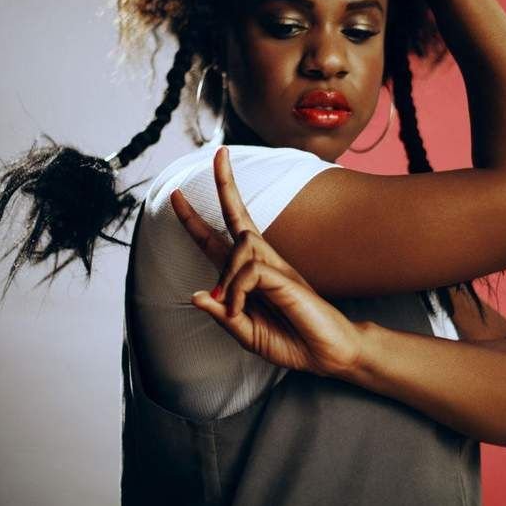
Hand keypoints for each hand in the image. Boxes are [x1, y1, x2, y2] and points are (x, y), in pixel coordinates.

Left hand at [170, 146, 363, 377]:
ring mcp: (276, 266)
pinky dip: (237, 291)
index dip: (195, 220)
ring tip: (234, 310)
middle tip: (219, 152)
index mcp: (250, 274)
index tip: (177, 194)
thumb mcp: (247, 333)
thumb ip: (222, 315)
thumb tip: (195, 295)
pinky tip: (240, 308)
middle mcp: (263, 262)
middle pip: (237, 216)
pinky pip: (250, 271)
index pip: (219, 239)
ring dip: (227, 280)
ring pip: (238, 247)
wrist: (328, 353)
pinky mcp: (285, 276)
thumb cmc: (292, 340)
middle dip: (224, 183)